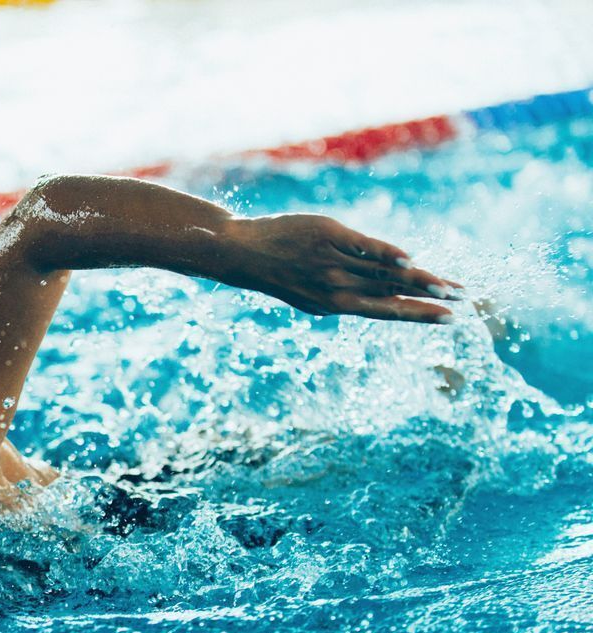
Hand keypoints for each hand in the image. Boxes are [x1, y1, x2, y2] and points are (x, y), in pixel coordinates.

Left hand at [220, 214, 461, 322]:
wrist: (244, 253)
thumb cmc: (282, 272)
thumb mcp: (313, 293)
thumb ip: (348, 294)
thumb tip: (385, 292)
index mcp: (335, 306)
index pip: (386, 311)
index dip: (419, 315)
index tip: (448, 319)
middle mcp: (337, 288)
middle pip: (394, 292)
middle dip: (431, 298)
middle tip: (463, 301)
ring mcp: (334, 264)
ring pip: (385, 273)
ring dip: (420, 279)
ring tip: (449, 286)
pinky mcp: (330, 238)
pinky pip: (365, 248)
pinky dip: (387, 255)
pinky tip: (410, 261)